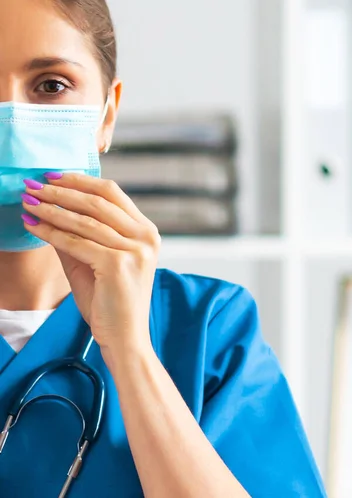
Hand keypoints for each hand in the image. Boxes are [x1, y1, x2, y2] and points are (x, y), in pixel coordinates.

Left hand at [21, 173, 160, 353]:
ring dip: (51, 208)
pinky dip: (50, 232)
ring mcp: (135, 250)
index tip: (52, 177)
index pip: (113, 193)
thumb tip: (48, 206)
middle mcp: (146, 237)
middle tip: (32, 185)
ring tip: (27, 201)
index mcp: (146, 231)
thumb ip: (80, 233)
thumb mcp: (95, 260)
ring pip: (85, 219)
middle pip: (99, 200)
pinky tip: (32, 226)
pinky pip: (76, 241)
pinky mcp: (118, 264)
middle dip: (61, 190)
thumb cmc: (110, 300)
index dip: (80, 181)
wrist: (124, 336)